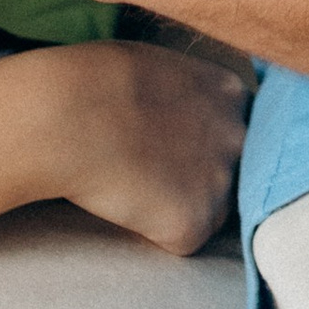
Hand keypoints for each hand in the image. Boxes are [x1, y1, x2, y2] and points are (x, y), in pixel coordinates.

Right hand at [31, 41, 248, 253]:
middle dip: (200, 178)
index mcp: (230, 92)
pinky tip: (126, 207)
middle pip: (235, 171)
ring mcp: (221, 180)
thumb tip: (180, 113)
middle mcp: (238, 135)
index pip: (235, 129)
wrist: (71, 116)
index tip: (171, 147)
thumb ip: (187, 94)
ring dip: (178, 208)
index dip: (202, 144)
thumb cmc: (96, 82)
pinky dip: (155, 234)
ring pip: (212, 210)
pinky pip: (182, 240)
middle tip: (152, 173)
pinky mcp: (195, 222)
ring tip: (133, 187)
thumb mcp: (159, 67)